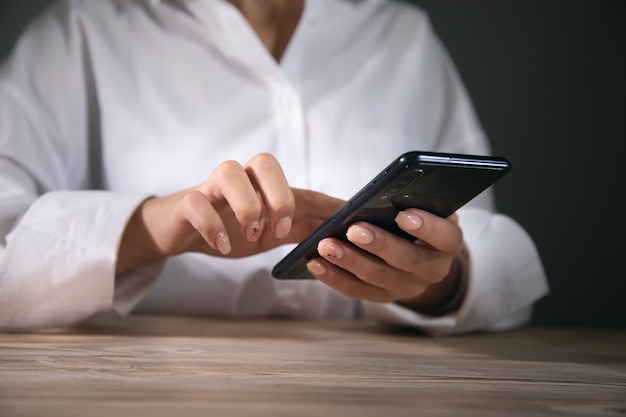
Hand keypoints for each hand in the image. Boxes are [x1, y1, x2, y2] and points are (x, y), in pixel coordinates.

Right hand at [116, 153, 343, 272]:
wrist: (177, 230)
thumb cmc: (226, 226)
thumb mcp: (267, 232)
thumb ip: (298, 229)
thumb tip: (336, 234)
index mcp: (263, 187)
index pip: (301, 188)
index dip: (326, 203)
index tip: (347, 220)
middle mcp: (240, 179)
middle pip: (265, 162)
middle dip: (279, 196)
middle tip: (280, 229)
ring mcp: (211, 188)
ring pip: (229, 172)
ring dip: (247, 205)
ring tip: (251, 233)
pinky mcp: (186, 203)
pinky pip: (197, 203)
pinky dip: (212, 225)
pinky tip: (223, 245)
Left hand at [306, 208, 465, 313]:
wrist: (420, 251)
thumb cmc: (417, 215)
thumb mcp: (424, 205)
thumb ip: (413, 199)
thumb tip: (384, 193)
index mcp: (448, 242)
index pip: (445, 236)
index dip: (427, 227)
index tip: (403, 214)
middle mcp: (434, 269)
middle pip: (406, 260)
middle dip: (378, 244)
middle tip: (353, 229)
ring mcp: (409, 287)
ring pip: (378, 277)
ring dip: (349, 261)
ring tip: (326, 246)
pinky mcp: (385, 296)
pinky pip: (358, 290)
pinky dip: (335, 277)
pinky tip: (315, 263)